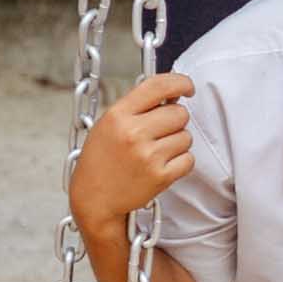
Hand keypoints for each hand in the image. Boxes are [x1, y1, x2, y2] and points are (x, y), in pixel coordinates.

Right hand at [70, 71, 196, 231]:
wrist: (94, 199)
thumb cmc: (100, 161)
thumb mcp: (107, 124)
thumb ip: (136, 107)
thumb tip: (171, 94)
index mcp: (118, 115)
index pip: (158, 85)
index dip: (180, 82)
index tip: (187, 87)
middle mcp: (133, 133)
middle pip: (179, 113)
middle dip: (175, 121)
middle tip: (160, 132)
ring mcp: (148, 156)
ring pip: (186, 136)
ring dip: (177, 143)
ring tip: (155, 152)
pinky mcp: (160, 176)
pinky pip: (188, 159)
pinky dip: (180, 162)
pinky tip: (161, 165)